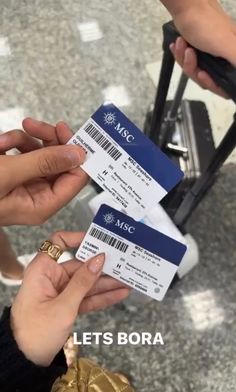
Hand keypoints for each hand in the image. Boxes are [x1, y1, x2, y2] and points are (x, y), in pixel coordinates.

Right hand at [0, 119, 88, 224]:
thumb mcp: (8, 173)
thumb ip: (44, 162)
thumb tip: (79, 154)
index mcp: (42, 204)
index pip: (75, 181)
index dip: (78, 156)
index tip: (70, 132)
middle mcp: (38, 195)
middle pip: (60, 163)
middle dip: (47, 142)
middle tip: (36, 125)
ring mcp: (26, 183)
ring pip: (42, 153)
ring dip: (24, 141)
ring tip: (3, 142)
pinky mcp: (14, 172)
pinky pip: (24, 151)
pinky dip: (12, 144)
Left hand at [11, 231, 129, 365]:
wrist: (24, 361)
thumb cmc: (36, 331)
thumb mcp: (63, 306)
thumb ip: (83, 282)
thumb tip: (99, 259)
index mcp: (43, 269)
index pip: (58, 243)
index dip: (77, 238)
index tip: (99, 239)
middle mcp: (52, 277)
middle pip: (80, 265)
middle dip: (103, 267)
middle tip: (125, 263)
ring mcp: (61, 292)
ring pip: (87, 283)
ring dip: (107, 284)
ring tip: (129, 279)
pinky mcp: (67, 306)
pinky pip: (88, 298)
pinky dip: (103, 297)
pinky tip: (120, 294)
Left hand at [169, 1, 235, 96]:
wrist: (185, 6)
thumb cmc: (206, 23)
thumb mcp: (226, 45)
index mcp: (233, 56)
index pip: (225, 85)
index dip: (213, 84)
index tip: (203, 75)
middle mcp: (224, 56)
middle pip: (207, 79)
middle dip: (194, 69)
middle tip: (189, 54)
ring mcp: (210, 54)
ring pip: (195, 71)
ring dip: (185, 60)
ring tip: (182, 45)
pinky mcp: (197, 50)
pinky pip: (187, 62)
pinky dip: (181, 55)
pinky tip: (178, 45)